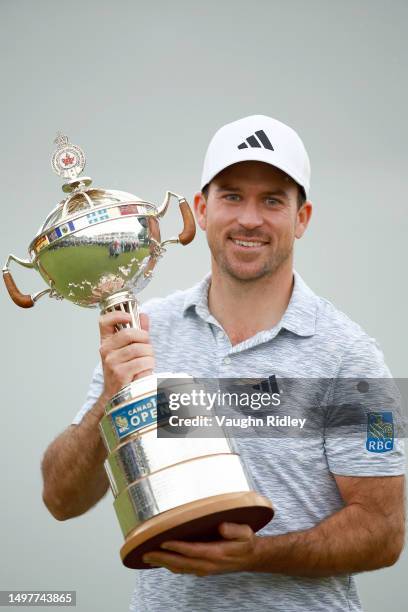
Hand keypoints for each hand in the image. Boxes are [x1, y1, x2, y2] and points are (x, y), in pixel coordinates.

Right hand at [99, 311, 154, 396]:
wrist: (117, 397)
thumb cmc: (124, 372)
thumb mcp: (129, 350)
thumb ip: (137, 332)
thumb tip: (143, 315)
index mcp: (106, 342)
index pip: (104, 322)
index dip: (117, 315)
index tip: (129, 317)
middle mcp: (106, 351)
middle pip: (130, 333)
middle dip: (144, 339)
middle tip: (147, 348)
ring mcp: (112, 362)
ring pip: (140, 349)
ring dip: (149, 356)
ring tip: (146, 362)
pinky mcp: (120, 373)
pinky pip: (143, 362)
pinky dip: (149, 366)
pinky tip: (144, 371)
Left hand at [142, 522, 258, 575]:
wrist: (251, 558)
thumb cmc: (245, 542)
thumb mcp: (245, 532)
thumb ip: (234, 530)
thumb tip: (221, 527)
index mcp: (216, 554)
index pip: (192, 551)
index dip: (176, 547)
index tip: (162, 541)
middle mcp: (208, 564)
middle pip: (180, 563)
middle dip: (162, 558)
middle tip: (145, 553)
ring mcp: (204, 569)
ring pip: (180, 568)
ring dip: (163, 563)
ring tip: (147, 557)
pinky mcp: (202, 569)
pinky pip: (183, 569)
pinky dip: (170, 566)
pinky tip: (162, 560)